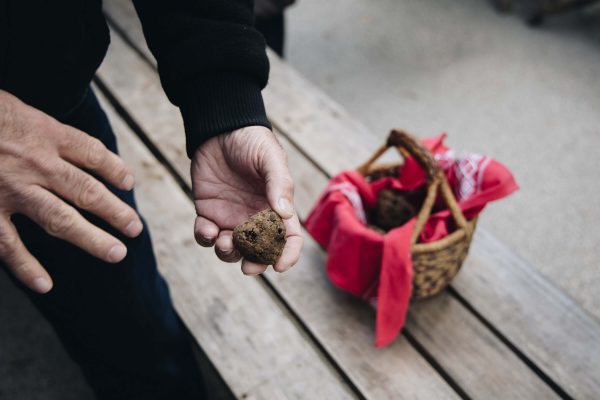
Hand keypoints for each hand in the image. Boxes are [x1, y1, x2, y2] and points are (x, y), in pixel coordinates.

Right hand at [0, 90, 142, 292]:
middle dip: (115, 212)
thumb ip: (41, 129)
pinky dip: (27, 267)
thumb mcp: (16, 109)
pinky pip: (9, 245)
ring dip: (92, 239)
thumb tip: (67, 148)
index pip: (93, 153)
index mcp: (45, 133)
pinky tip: (46, 284)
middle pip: (87, 191)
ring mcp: (12, 189)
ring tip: (117, 253)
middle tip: (135, 228)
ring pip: (61, 220)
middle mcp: (36, 162)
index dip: (115, 169)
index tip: (129, 183)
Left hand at [192, 126, 302, 274]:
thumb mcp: (269, 158)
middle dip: (254, 264)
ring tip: (224, 241)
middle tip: (247, 268)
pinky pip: (206, 235)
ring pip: (231, 249)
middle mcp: (255, 217)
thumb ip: (278, 184)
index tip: (279, 266)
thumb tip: (284, 214)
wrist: (220, 128)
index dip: (288, 255)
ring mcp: (231, 217)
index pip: (289, 238)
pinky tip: (207, 229)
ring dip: (228, 253)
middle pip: (259, 252)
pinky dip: (206, 238)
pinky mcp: (208, 212)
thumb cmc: (251, 141)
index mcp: (276, 208)